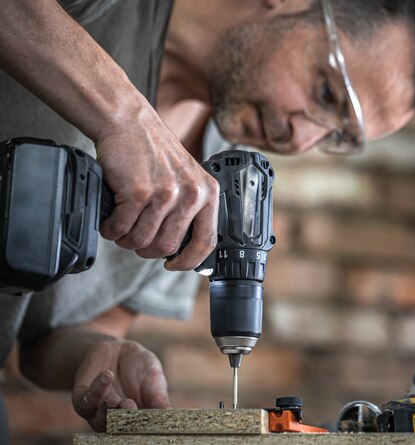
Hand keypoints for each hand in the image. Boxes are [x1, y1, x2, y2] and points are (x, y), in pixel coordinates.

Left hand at [71, 339, 169, 431]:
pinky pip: (85, 402)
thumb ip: (159, 397)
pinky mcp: (82, 398)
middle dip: (124, 420)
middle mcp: (117, 420)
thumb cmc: (140, 366)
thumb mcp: (154, 379)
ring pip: (99, 421)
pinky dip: (95, 391)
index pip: (141, 430)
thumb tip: (170, 414)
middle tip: (131, 406)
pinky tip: (107, 375)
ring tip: (115, 398)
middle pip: (119, 430)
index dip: (145, 428)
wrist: (116, 348)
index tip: (150, 421)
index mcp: (137, 419)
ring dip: (107, 410)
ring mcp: (98, 411)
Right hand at [97, 105, 218, 270]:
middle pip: (167, 246)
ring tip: (121, 226)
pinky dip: (110, 229)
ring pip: (141, 240)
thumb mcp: (187, 177)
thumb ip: (190, 208)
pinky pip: (121, 229)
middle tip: (135, 238)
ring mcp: (166, 194)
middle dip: (146, 249)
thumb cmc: (154, 151)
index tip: (173, 264)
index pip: (206, 241)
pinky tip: (110, 218)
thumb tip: (182, 249)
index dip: (188, 261)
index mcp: (208, 193)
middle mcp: (191, 194)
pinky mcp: (139, 193)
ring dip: (125, 239)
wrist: (128, 122)